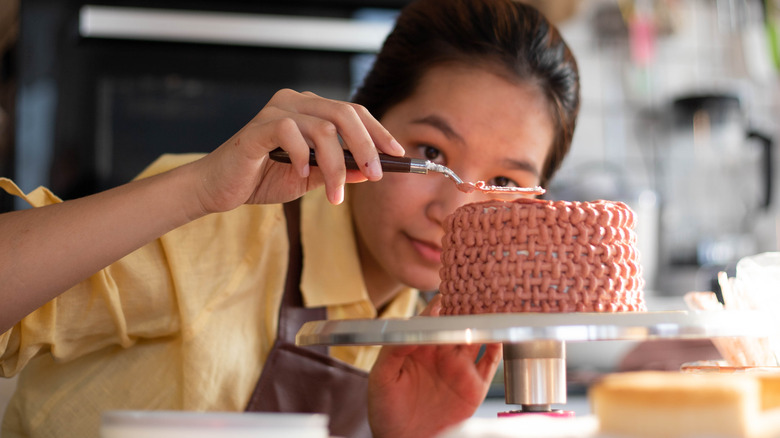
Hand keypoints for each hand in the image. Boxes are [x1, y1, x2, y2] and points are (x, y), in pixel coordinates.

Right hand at [189, 89, 404, 213]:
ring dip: (336, 165)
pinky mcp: (256, 128)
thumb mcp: (310, 178)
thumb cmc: (262, 178)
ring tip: (336, 194)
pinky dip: (302, 156)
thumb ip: (339, 170)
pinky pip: (289, 132)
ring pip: (322, 128)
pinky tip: (302, 175)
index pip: (353, 112)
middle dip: (366, 146)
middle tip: (376, 174)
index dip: (378, 131)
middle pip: (344, 113)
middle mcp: (295, 102)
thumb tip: (371, 171)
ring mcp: (275, 111)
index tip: (397, 154)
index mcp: (310, 110)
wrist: (219, 188)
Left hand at [368, 295, 501, 437]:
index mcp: (420, 345)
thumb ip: (394, 349)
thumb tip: (411, 327)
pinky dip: (499, 346)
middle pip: (460, 321)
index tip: (450, 292)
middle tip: (479, 291)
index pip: (434, 316)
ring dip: (486, 321)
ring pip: (478, 336)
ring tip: (494, 307)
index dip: (443, 303)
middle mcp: (442, 352)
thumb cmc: (386, 409)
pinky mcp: (475, 386)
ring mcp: (460, 367)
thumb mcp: (381, 376)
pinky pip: (491, 362)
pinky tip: (500, 334)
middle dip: (470, 306)